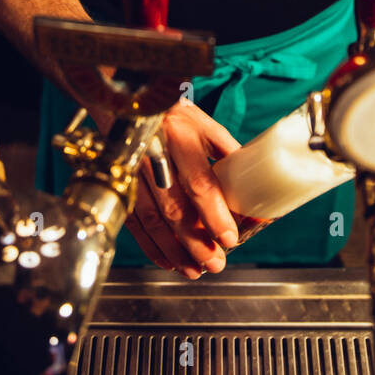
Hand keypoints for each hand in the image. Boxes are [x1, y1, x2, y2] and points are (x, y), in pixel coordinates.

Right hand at [122, 101, 241, 278]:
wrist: (129, 105)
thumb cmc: (172, 115)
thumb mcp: (204, 124)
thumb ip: (227, 154)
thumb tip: (253, 190)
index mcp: (181, 136)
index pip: (199, 182)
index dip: (214, 215)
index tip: (229, 238)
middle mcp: (154, 154)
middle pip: (175, 208)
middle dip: (196, 242)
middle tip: (215, 263)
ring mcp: (133, 172)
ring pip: (153, 220)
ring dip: (175, 250)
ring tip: (194, 269)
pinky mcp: (120, 185)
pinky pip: (135, 223)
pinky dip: (151, 246)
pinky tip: (167, 261)